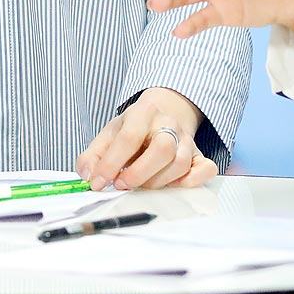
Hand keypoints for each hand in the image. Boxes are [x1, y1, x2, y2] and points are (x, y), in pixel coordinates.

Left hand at [76, 87, 215, 191]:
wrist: (166, 109)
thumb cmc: (135, 126)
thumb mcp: (110, 132)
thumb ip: (93, 154)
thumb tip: (88, 176)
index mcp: (143, 113)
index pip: (129, 137)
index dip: (111, 162)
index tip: (98, 182)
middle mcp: (169, 124)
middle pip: (162, 148)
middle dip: (139, 173)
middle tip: (122, 184)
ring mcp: (187, 140)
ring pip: (180, 163)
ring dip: (157, 181)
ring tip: (141, 184)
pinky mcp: (200, 154)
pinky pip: (206, 169)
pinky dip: (191, 181)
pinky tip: (171, 184)